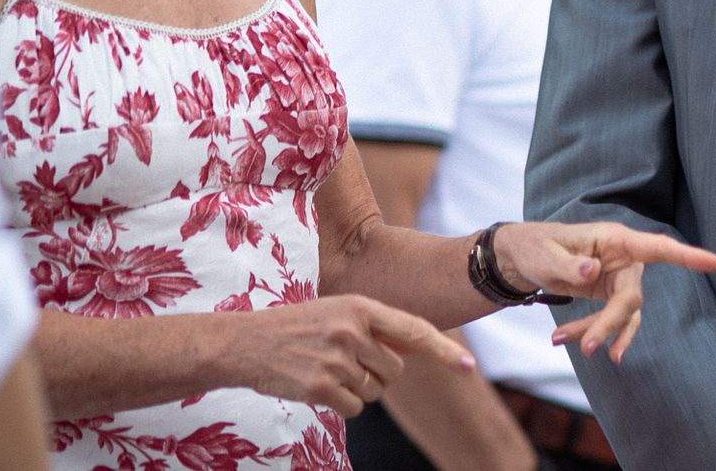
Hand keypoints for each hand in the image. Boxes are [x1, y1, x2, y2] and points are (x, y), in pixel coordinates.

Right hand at [230, 293, 474, 416]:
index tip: (469, 367)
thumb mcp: (337, 310)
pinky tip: (319, 386)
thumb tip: (411, 347)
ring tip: (328, 369)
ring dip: (358, 388)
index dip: (444, 350)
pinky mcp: (321, 388)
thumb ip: (373, 326)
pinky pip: (355, 407)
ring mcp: (336, 360)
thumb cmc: (297, 326)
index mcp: (360, 307)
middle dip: (379, 373)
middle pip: (396, 370)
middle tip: (348, 362)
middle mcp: (352, 331)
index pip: (414, 330)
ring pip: (375, 391)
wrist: (245, 343)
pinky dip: (343, 404)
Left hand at [493, 221, 715, 362]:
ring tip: (565, 342)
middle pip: (632, 297)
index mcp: (614, 239)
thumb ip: (569, 265)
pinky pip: (609, 321)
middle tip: (590, 349)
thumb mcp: (544, 255)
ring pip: (623, 314)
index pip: (657, 247)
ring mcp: (618, 279)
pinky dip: (589, 331)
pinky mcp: (609, 296)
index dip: (688, 256)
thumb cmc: (535, 247)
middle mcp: (623, 259)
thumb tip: (594, 271)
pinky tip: (562, 339)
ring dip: (599, 331)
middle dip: (612, 323)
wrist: (522, 258)